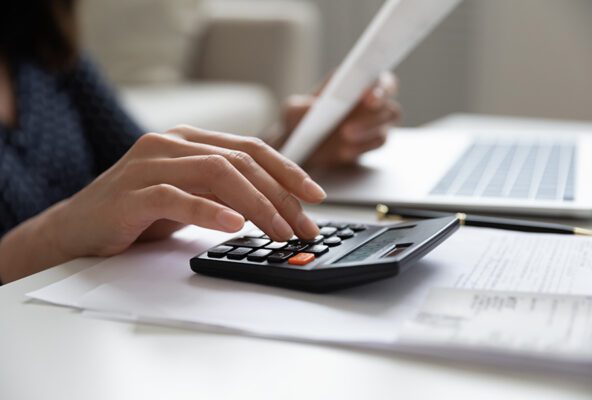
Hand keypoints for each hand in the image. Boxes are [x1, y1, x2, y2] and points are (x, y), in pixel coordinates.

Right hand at [51, 126, 325, 259]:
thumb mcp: (192, 195)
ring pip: (217, 173)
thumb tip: (277, 206)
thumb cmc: (138, 212)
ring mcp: (149, 165)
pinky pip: (178, 198)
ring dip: (257, 204)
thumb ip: (225, 191)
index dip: (287, 170)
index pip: (250, 148)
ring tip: (279, 230)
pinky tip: (235, 226)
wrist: (77, 229)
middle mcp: (171, 143)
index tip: (315, 195)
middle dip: (280, 195)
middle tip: (303, 225)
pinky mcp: (131, 193)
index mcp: (190, 140)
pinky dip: (210, 212)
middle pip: (240, 161)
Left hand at [282, 71, 400, 167]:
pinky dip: (363, 147)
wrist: (301, 148)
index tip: (368, 96)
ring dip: (368, 130)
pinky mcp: (371, 141)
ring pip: (386, 123)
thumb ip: (300, 106)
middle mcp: (369, 98)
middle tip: (350, 126)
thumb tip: (313, 107)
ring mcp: (373, 120)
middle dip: (375, 113)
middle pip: (388, 101)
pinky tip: (345, 152)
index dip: (380, 85)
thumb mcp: (291, 111)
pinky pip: (378, 142)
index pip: (378, 77)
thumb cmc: (298, 121)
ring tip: (345, 136)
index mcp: (354, 81)